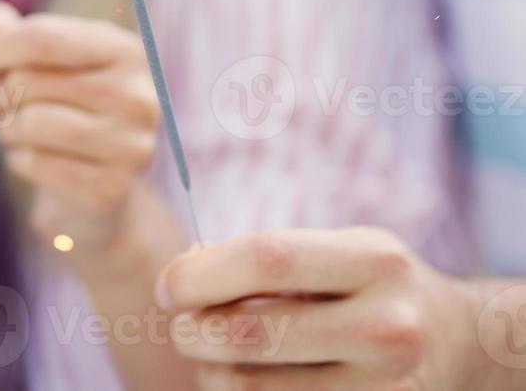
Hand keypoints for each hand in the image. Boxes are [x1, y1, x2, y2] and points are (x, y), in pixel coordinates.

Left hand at [0, 3, 159, 253]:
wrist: (99, 180)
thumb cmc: (64, 105)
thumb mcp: (41, 59)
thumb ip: (6, 32)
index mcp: (126, 50)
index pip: (42, 37)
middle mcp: (138, 96)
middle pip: (28, 82)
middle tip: (3, 104)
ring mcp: (131, 145)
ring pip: (29, 123)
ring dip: (5, 127)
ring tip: (14, 129)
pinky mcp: (112, 188)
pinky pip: (34, 163)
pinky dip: (18, 160)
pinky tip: (33, 158)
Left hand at [156, 227, 477, 389]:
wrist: (460, 345)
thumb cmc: (370, 288)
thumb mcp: (336, 250)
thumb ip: (265, 257)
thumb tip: (181, 277)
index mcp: (373, 261)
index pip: (264, 259)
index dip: (198, 274)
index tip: (168, 287)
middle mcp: (387, 326)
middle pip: (249, 333)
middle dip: (192, 330)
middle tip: (182, 326)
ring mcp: (387, 387)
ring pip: (252, 389)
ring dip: (211, 372)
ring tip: (216, 355)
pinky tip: (250, 380)